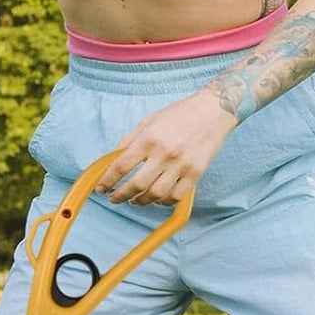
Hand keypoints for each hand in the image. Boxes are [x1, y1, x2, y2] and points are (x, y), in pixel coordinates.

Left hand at [94, 89, 237, 204]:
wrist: (213, 111)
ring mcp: (182, 165)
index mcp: (149, 139)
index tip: (101, 189)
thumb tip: (112, 160)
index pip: (121, 166)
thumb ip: (129, 140)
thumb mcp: (148, 121)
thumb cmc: (178, 114)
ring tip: (134, 200)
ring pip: (156, 194)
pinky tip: (157, 199)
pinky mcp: (196, 173)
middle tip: (114, 199)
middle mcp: (164, 153)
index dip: (107, 180)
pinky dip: (163, 202)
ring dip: (141, 201)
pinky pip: (176, 196)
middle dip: (121, 196)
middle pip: (137, 185)